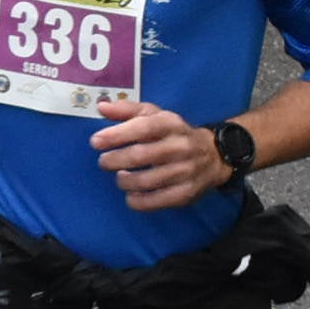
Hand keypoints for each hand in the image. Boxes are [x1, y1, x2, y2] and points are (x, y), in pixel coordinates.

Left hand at [90, 101, 224, 210]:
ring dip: (125, 181)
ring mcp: (185, 171)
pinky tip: (131, 195)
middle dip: (115, 160)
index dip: (117, 135)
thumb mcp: (155, 115)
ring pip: (146, 181)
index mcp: (170, 124)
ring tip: (120, 177)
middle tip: (104, 162)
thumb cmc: (173, 133)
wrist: (214, 155)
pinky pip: (157, 201)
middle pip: (141, 156)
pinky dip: (138, 201)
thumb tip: (101, 107)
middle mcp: (180, 146)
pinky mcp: (186, 193)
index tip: (96, 142)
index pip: (142, 128)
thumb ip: (127, 110)